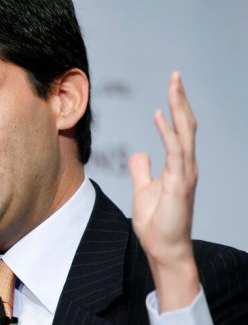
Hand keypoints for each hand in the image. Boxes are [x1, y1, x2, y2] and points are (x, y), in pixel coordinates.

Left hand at [128, 72, 199, 311]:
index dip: (175, 108)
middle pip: (185, 125)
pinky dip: (168, 132)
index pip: (179, 130)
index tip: (172, 86)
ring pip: (185, 132)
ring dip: (178, 107)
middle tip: (175, 75)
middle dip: (180, 99)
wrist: (164, 248)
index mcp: (177, 165)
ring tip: (174, 84)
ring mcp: (185, 173)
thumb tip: (139, 153)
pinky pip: (175, 152)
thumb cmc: (157, 222)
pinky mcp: (180, 183)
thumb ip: (142, 170)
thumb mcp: (143, 189)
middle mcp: (185, 165)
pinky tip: (160, 115)